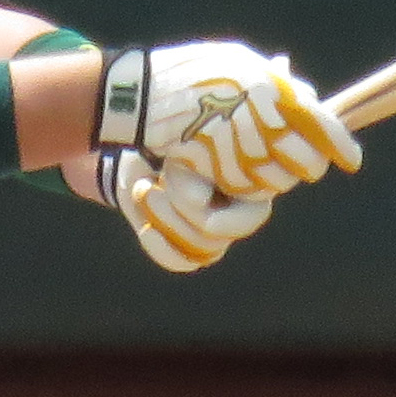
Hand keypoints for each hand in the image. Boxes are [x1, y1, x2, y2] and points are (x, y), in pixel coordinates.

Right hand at [97, 41, 361, 196]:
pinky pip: (242, 188)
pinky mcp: (213, 165)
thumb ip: (278, 83)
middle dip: (304, 167)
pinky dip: (243, 185)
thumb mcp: (241, 64)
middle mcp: (257, 114)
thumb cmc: (195, 74)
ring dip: (272, 178)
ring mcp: (234, 141)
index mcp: (269, 86)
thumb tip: (313, 100)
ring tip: (260, 163)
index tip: (353, 162)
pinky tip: (235, 171)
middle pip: (304, 161)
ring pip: (275, 180)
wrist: (142, 93)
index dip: (340, 145)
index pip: (320, 123)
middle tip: (303, 167)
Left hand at [99, 148, 277, 273]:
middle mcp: (234, 212)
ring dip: (166, 222)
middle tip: (152, 187)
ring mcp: (211, 232)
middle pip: (219, 236)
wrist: (142, 142)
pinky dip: (161, 248)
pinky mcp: (185, 243)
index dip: (229, 221)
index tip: (198, 201)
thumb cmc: (171, 135)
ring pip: (200, 249)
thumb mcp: (180, 142)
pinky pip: (180, 261)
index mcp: (246, 184)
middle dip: (180, 211)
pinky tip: (146, 230)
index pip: (252, 217)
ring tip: (143, 190)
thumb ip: (195, 166)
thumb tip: (202, 202)